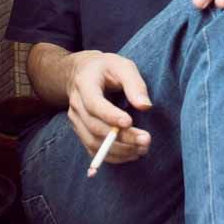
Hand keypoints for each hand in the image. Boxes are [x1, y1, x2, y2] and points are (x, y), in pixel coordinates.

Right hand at [65, 50, 152, 164]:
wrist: (83, 73)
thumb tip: (146, 106)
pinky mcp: (81, 132)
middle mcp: (76, 104)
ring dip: (119, 150)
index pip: (94, 104)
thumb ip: (135, 84)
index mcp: (85, 84)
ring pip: (94, 142)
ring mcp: (76, 121)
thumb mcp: (123, 66)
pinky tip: (132, 154)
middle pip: (95, 127)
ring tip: (142, 149)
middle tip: (146, 140)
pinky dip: (112, 156)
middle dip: (122, 137)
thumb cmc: (107, 68)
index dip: (110, 115)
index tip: (129, 122)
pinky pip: (93, 150)